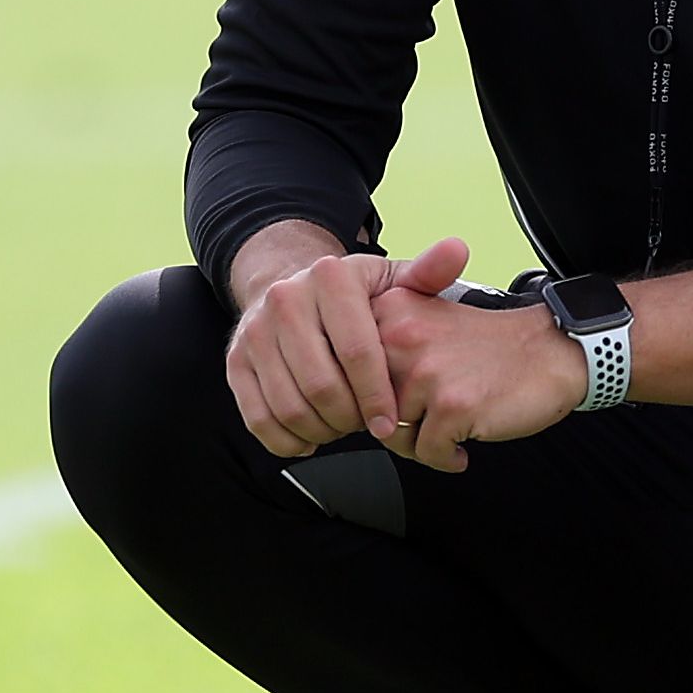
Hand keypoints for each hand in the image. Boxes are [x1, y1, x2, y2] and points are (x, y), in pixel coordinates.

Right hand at [226, 235, 429, 458]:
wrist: (289, 289)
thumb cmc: (352, 296)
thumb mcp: (391, 281)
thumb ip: (427, 274)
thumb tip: (457, 252)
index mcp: (330, 277)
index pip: (357, 351)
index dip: (378, 395)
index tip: (391, 422)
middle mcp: (286, 299)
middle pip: (322, 385)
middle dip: (351, 418)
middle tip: (367, 427)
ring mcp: (255, 331)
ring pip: (290, 406)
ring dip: (322, 431)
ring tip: (343, 428)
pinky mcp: (236, 361)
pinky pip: (258, 418)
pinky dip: (287, 440)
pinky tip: (310, 438)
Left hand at [368, 241, 584, 470]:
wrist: (551, 349)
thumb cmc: (491, 345)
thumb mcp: (429, 322)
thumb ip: (384, 349)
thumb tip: (348, 403)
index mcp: (392, 311)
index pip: (350, 373)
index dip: (370, 400)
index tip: (392, 409)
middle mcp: (403, 338)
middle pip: (367, 407)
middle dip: (393, 428)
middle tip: (422, 430)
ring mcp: (427, 373)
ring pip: (394, 435)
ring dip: (420, 446)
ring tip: (446, 438)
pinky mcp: (453, 406)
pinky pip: (428, 453)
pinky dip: (446, 458)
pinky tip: (463, 449)